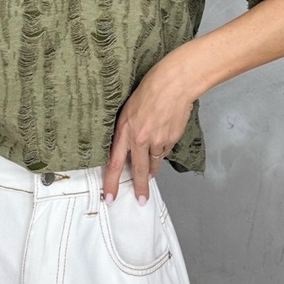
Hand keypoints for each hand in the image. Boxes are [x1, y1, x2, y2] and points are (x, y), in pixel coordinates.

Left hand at [103, 57, 193, 204]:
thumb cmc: (149, 89)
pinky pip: (165, 150)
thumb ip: (125, 130)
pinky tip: (162, 139)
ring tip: (149, 175)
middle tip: (141, 200)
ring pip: (153, 162)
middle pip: (137, 170)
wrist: (173, 83)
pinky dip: (162, 150)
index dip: (111, 182)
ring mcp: (157, 140)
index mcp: (124, 130)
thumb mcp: (127, 109)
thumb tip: (126, 146)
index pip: (113, 163)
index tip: (110, 197)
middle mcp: (140, 139)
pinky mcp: (171, 139)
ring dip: (151, 169)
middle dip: (139, 187)